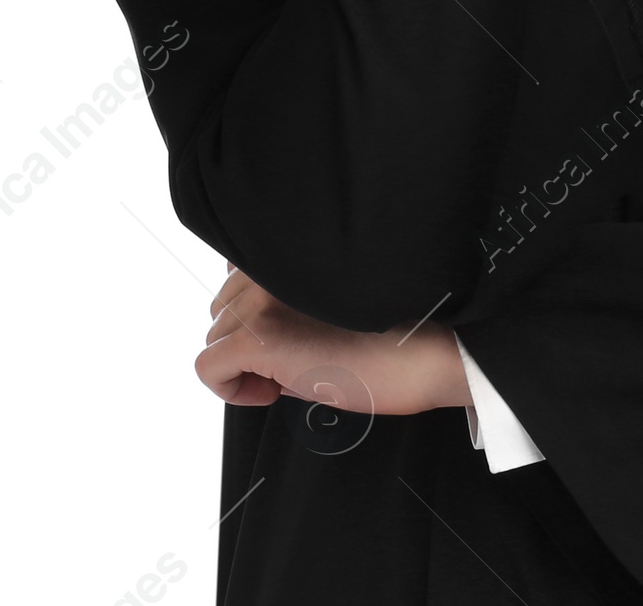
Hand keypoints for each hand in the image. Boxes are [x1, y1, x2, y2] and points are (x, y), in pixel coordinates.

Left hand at [197, 263, 470, 415]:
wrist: (433, 350)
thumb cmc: (402, 332)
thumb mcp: (341, 304)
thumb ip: (296, 301)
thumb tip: (262, 332)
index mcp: (296, 251)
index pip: (240, 274)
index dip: (258, 315)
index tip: (290, 338)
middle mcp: (274, 267)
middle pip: (224, 308)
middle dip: (248, 340)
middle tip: (292, 362)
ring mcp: (264, 300)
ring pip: (216, 335)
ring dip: (243, 362)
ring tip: (291, 374)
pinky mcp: (260, 338)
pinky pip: (208, 367)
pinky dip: (229, 388)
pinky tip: (272, 392)